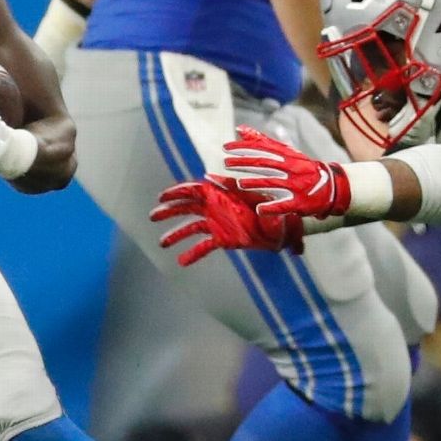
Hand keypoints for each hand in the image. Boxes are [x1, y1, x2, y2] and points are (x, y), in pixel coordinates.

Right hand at [151, 176, 305, 266]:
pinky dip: (193, 253)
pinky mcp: (224, 239)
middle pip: (187, 208)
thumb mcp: (259, 195)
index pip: (194, 190)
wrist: (287, 226)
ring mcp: (218, 223)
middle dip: (169, 212)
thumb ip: (236, 189)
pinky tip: (181, 262)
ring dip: (176, 234)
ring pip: (192, 227)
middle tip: (153, 217)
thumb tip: (215, 179)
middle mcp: (216, 207)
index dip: (176, 193)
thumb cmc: (272, 205)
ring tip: (163, 243)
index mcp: (221, 193)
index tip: (161, 198)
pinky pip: (204, 246)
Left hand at [222, 126, 351, 218]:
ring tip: (240, 184)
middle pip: (265, 164)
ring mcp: (296, 185)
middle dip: (244, 163)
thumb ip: (262, 142)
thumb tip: (239, 129)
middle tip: (226, 163)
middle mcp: (291, 168)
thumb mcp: (285, 152)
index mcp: (287, 156)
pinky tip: (259, 209)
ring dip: (256, 183)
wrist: (332, 185)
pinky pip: (285, 205)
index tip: (225, 148)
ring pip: (274, 183)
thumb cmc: (302, 167)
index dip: (243, 148)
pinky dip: (272, 207)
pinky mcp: (300, 202)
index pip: (263, 149)